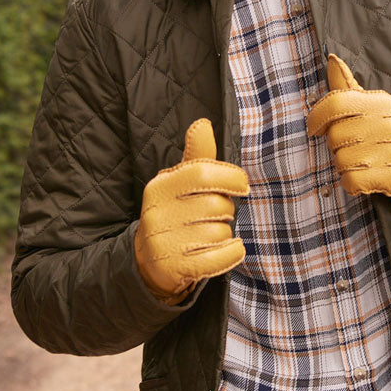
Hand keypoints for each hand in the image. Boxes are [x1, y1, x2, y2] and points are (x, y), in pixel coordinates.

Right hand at [134, 119, 249, 302]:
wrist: (148, 260)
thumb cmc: (175, 213)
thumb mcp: (180, 182)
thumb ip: (197, 156)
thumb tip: (203, 124)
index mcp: (161, 186)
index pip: (203, 172)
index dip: (230, 177)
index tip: (241, 184)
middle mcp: (158, 212)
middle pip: (217, 205)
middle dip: (227, 210)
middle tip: (218, 214)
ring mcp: (163, 242)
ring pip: (219, 232)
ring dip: (225, 234)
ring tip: (211, 234)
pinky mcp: (173, 267)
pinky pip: (218, 258)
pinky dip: (231, 253)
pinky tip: (229, 249)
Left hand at [306, 54, 390, 208]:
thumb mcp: (378, 105)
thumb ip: (349, 86)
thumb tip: (332, 59)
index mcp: (380, 102)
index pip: (335, 102)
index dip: (317, 117)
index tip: (315, 128)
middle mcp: (386, 122)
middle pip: (334, 136)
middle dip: (338, 147)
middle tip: (356, 149)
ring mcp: (389, 149)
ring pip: (340, 161)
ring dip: (346, 167)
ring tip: (364, 163)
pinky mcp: (390, 175)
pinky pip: (350, 181)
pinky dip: (352, 184)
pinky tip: (365, 178)